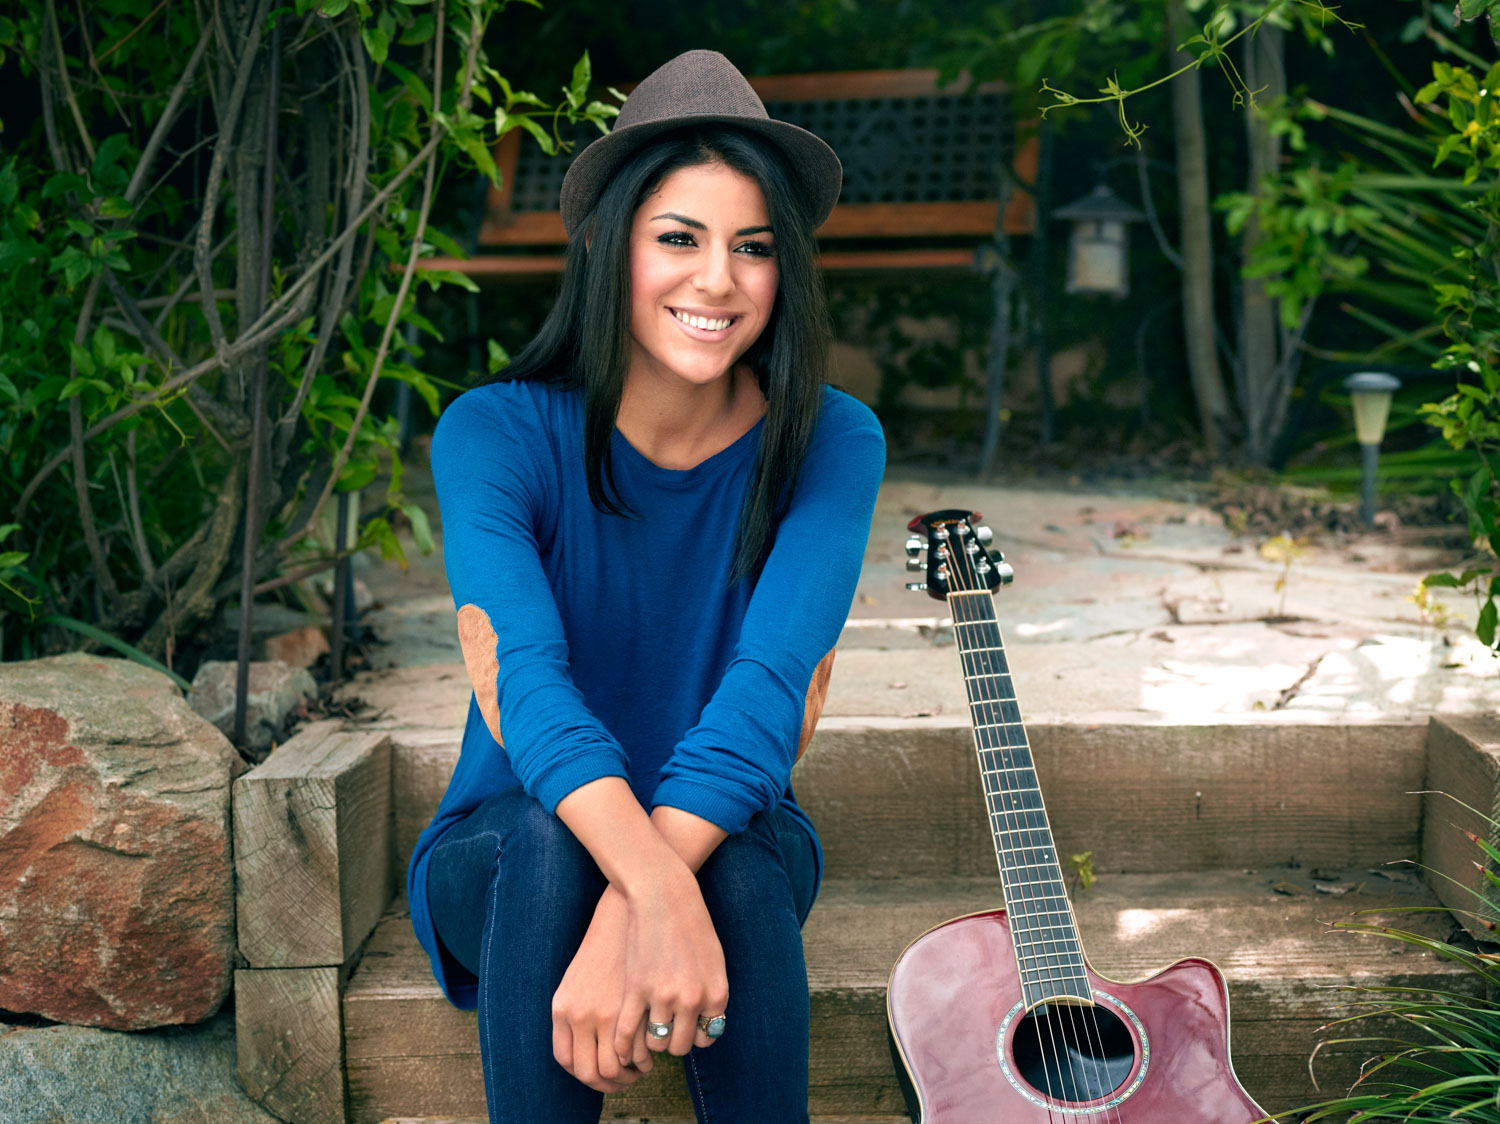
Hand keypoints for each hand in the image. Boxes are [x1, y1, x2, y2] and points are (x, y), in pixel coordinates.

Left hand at [551, 884, 652, 1092]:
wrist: (641, 901)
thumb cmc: (612, 938)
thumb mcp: (580, 975)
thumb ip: (579, 1013)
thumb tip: (590, 1048)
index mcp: (565, 1009)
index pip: (570, 1063)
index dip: (589, 1076)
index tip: (605, 1074)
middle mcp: (586, 1014)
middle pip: (597, 1073)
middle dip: (615, 1082)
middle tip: (630, 1077)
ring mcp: (614, 1010)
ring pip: (628, 1063)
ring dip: (641, 1068)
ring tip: (650, 1058)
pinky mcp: (646, 1004)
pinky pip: (651, 1045)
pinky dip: (658, 1050)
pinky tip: (665, 1040)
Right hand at [613, 864, 728, 1059]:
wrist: (664, 894)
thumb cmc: (691, 924)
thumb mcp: (714, 961)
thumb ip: (711, 996)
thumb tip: (705, 1028)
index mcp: (716, 994)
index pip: (707, 1039)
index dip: (693, 1036)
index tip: (682, 1029)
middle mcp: (693, 1000)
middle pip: (680, 1046)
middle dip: (671, 1042)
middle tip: (661, 1031)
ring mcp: (663, 997)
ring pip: (655, 1043)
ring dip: (649, 1041)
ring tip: (644, 1030)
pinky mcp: (636, 990)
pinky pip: (628, 1032)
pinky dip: (623, 1045)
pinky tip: (621, 1045)